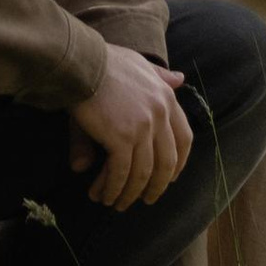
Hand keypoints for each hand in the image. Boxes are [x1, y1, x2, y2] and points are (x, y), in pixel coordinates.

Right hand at [68, 44, 192, 210]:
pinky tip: (103, 195)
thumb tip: (180, 78)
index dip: (179, 163)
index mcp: (167, 97)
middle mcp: (160, 113)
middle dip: (157, 186)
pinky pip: (120, 173)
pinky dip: (112, 188)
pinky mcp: (121, 138)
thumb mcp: (139, 64)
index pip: (184, 138)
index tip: (170, 178)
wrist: (81, 61)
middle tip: (147, 199)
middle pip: (166, 162)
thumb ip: (160, 75)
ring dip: (130, 193)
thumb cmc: (104, 62)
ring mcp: (143, 127)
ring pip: (142, 173)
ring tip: (117, 203)